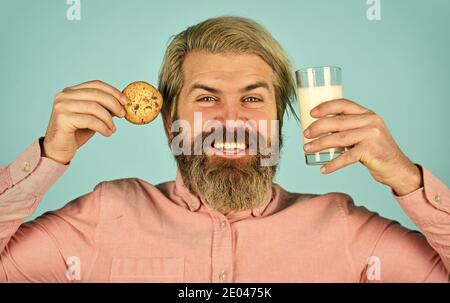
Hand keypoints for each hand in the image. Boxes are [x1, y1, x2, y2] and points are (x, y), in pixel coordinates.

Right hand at [43, 80, 127, 164]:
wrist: (58, 150)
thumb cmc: (76, 133)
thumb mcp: (93, 117)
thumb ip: (103, 108)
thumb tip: (122, 103)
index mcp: (71, 91)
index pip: (96, 85)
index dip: (113, 91)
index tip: (126, 101)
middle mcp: (64, 95)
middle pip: (96, 94)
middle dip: (114, 104)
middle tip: (123, 115)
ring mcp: (62, 106)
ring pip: (94, 107)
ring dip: (108, 119)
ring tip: (113, 129)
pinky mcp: (63, 118)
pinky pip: (90, 120)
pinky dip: (102, 127)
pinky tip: (107, 133)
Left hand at [303, 99, 422, 195]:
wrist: (397, 168)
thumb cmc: (375, 151)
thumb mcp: (364, 134)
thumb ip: (348, 128)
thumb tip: (320, 129)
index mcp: (367, 114)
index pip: (344, 104)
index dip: (326, 107)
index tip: (311, 113)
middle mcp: (370, 121)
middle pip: (337, 122)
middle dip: (317, 127)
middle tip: (305, 134)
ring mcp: (371, 135)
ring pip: (338, 139)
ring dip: (319, 144)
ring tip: (307, 149)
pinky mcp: (370, 151)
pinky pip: (346, 157)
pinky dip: (333, 164)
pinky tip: (323, 169)